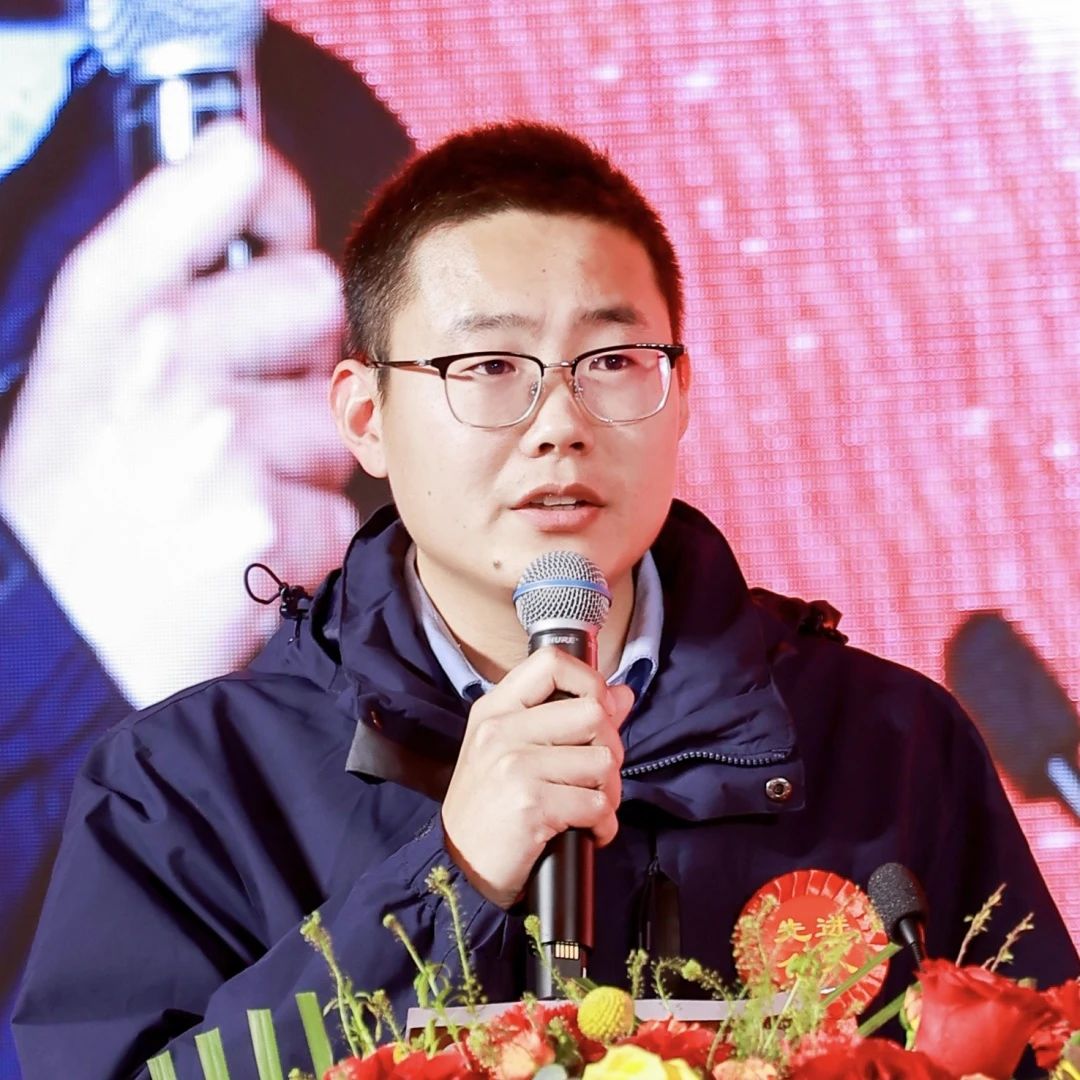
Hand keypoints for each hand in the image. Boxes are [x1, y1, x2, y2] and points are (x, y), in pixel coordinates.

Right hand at [0, 122, 355, 705]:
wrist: (58, 635)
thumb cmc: (74, 505)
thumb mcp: (83, 371)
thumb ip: (164, 293)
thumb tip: (249, 234)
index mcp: (113, 298)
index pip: (227, 173)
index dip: (271, 193)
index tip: (277, 225)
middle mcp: (168, 349)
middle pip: (320, 294)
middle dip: (303, 350)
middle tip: (250, 405)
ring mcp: (222, 436)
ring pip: (337, 411)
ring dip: (305, 455)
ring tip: (231, 493)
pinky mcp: (270, 520)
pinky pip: (338, 506)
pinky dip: (307, 535)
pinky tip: (246, 549)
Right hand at [441, 647, 635, 907]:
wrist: (461, 869)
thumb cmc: (490, 807)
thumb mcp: (512, 750)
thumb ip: (565, 717)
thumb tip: (622, 694)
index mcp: (495, 710)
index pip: (551, 663)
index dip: (589, 682)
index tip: (598, 712)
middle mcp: (501, 731)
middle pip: (593, 712)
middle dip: (611, 747)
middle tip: (598, 776)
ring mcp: (515, 766)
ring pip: (603, 761)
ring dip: (610, 792)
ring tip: (590, 807)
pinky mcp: (531, 805)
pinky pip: (597, 804)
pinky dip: (604, 825)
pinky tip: (589, 832)